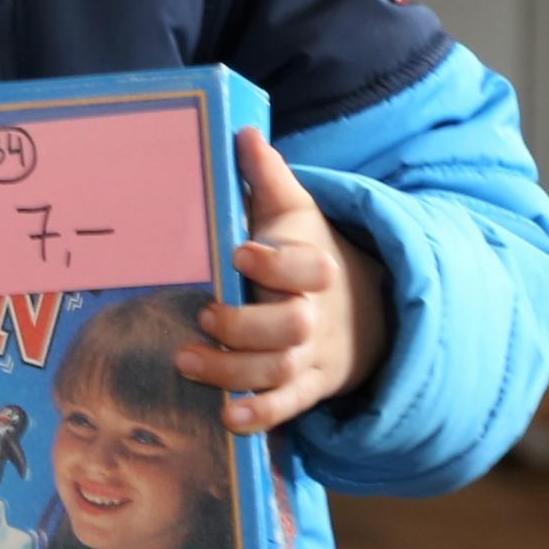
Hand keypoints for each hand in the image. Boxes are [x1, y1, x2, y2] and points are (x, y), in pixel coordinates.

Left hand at [177, 132, 390, 434]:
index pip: (308, 266)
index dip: (276, 262)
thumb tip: (242, 130)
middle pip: (292, 325)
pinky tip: (227, 417)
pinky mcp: (307, 387)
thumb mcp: (295, 211)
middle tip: (203, 313)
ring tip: (185, 360)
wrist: (363, 310)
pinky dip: (259, 416)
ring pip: (280, 371)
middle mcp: (316, 314)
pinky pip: (288, 408)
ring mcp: (312, 355)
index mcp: (315, 266)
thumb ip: (268, 175)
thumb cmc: (306, 253)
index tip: (238, 252)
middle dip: (246, 324)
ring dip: (233, 371)